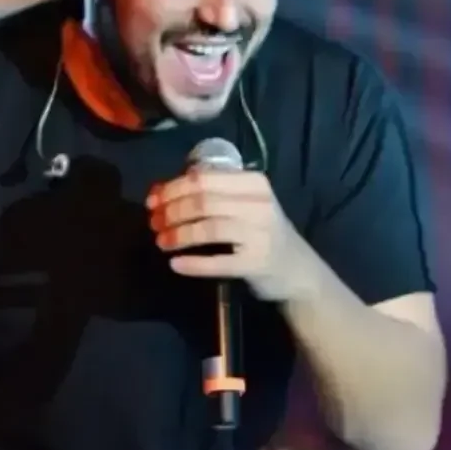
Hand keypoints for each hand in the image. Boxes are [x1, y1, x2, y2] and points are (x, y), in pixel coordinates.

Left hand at [147, 168, 311, 301]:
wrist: (298, 270)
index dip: (173, 188)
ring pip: (208, 228)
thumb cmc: (263, 233)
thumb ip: (211, 194)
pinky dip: (193, 264)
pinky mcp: (257, 263)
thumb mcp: (245, 205)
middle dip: (172, 212)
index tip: (152, 201)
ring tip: (161, 242)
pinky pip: (218, 262)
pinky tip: (176, 264)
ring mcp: (260, 234)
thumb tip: (161, 191)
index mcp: (254, 183)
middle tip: (154, 223)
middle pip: (203, 202)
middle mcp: (259, 205)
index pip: (204, 179)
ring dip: (178, 235)